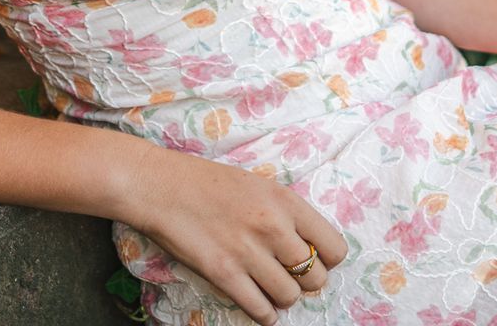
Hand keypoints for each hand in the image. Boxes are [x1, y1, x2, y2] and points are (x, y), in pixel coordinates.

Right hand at [117, 146, 349, 325]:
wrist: (162, 186)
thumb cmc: (209, 183)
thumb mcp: (259, 185)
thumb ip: (286, 214)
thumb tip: (309, 247)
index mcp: (286, 201)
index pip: (334, 248)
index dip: (327, 260)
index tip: (314, 260)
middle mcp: (273, 227)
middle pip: (315, 277)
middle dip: (306, 282)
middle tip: (289, 275)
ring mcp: (248, 252)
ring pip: (290, 296)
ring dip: (283, 297)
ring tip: (271, 288)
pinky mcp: (224, 274)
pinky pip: (260, 309)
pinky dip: (265, 314)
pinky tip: (261, 306)